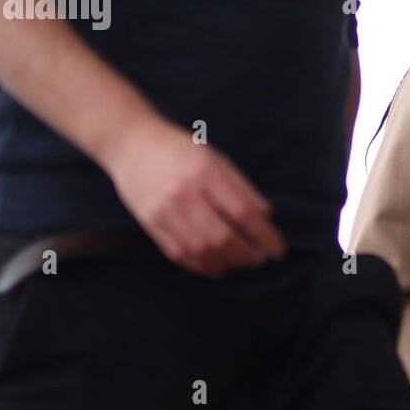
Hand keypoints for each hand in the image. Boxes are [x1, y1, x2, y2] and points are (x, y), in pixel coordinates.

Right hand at [103, 118, 286, 276]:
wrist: (131, 144)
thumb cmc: (180, 149)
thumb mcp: (216, 158)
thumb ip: (242, 187)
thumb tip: (266, 216)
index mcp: (205, 173)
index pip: (242, 212)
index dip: (264, 235)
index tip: (278, 249)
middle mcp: (184, 194)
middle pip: (221, 237)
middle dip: (246, 255)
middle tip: (259, 258)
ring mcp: (164, 211)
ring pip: (199, 250)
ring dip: (226, 263)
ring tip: (239, 263)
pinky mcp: (150, 224)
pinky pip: (178, 254)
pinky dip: (200, 266)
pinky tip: (215, 266)